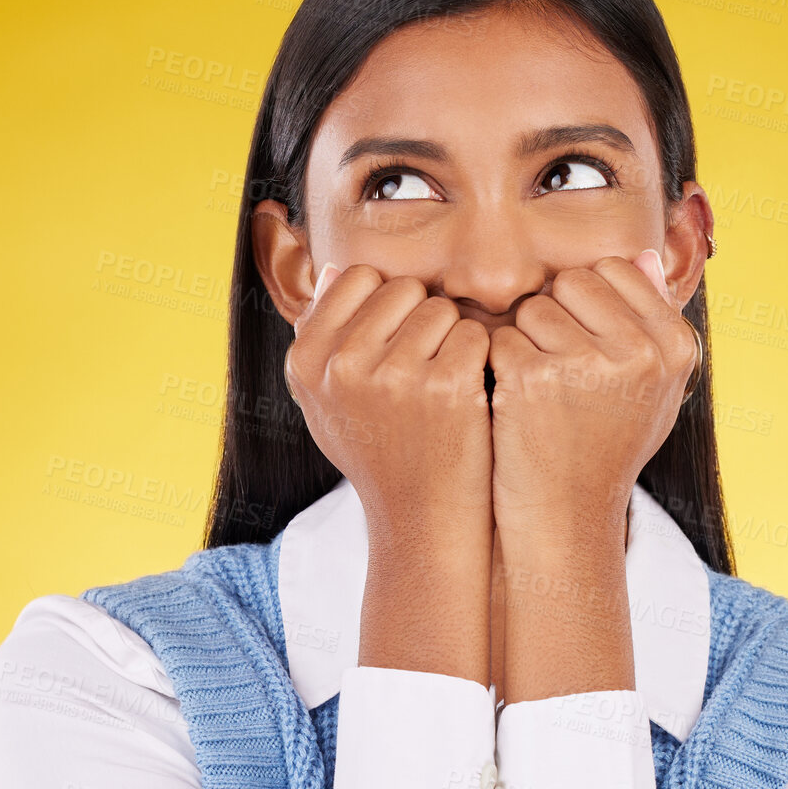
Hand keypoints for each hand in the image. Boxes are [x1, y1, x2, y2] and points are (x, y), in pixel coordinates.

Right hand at [284, 263, 492, 544]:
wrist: (420, 518)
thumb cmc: (378, 454)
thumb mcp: (327, 403)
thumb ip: (321, 337)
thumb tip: (336, 270)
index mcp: (307, 361)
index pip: (358, 277)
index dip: (386, 307)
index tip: (392, 348)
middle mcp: (344, 366)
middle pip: (402, 288)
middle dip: (420, 320)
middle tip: (421, 372)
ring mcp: (396, 376)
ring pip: (441, 308)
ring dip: (451, 339)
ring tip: (440, 388)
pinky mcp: (449, 387)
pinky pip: (474, 334)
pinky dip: (479, 359)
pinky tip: (467, 396)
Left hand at [486, 251, 698, 549]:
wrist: (566, 517)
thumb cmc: (606, 448)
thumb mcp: (652, 390)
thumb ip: (653, 322)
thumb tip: (644, 254)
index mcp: (675, 347)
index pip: (616, 270)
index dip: (589, 304)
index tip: (587, 347)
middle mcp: (639, 353)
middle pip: (573, 281)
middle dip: (556, 316)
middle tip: (559, 372)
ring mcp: (586, 365)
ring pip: (533, 307)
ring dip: (526, 341)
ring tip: (541, 393)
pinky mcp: (532, 380)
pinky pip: (501, 339)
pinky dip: (499, 368)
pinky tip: (515, 406)